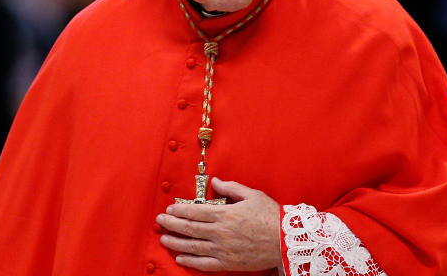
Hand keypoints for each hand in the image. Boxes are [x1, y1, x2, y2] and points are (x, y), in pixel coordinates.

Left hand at [156, 177, 282, 271]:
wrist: (286, 240)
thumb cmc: (270, 216)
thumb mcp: (252, 195)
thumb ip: (231, 188)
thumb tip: (214, 182)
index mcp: (226, 214)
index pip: (195, 212)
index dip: (180, 210)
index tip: (170, 209)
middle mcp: (221, 232)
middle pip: (190, 228)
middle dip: (172, 224)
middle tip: (160, 221)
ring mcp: (223, 249)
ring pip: (193, 246)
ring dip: (175, 242)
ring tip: (164, 238)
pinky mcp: (228, 263)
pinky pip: (204, 264)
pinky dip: (190, 261)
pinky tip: (180, 257)